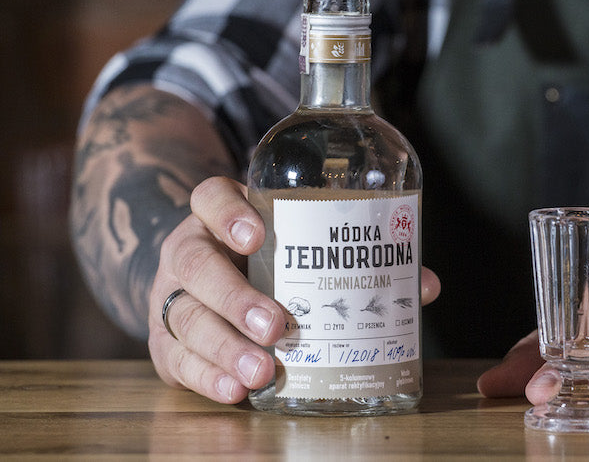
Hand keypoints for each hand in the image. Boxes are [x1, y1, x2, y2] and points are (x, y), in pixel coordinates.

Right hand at [148, 176, 440, 403]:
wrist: (197, 281)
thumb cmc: (263, 260)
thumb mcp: (291, 244)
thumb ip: (349, 259)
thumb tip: (423, 285)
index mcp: (219, 217)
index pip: (211, 198)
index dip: (229, 214)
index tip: (258, 234)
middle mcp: (190, 251)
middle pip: (197, 266)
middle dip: (236, 298)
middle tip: (277, 326)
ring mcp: (172, 297)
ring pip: (186, 318)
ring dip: (226, 348)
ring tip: (262, 371)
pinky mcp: (165, 341)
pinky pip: (177, 359)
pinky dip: (207, 377)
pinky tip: (235, 390)